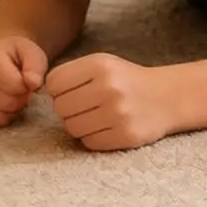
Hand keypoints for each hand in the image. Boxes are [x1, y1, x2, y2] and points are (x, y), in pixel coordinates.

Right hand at [0, 35, 47, 126]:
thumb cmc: (14, 55)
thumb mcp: (30, 52)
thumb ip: (35, 66)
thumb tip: (33, 84)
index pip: (13, 85)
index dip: (26, 86)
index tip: (25, 79)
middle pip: (6, 102)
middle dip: (19, 99)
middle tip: (19, 89)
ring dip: (11, 109)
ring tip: (10, 94)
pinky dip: (0, 116)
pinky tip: (0, 102)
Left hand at [45, 53, 173, 151]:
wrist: (166, 97)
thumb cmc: (125, 80)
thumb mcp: (101, 64)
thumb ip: (71, 74)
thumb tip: (40, 91)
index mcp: (100, 66)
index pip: (54, 83)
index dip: (57, 90)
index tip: (70, 91)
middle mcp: (109, 88)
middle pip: (60, 108)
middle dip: (67, 109)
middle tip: (83, 106)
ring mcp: (118, 114)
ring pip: (72, 128)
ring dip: (78, 125)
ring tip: (94, 117)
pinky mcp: (126, 136)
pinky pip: (89, 143)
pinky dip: (91, 138)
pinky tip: (104, 127)